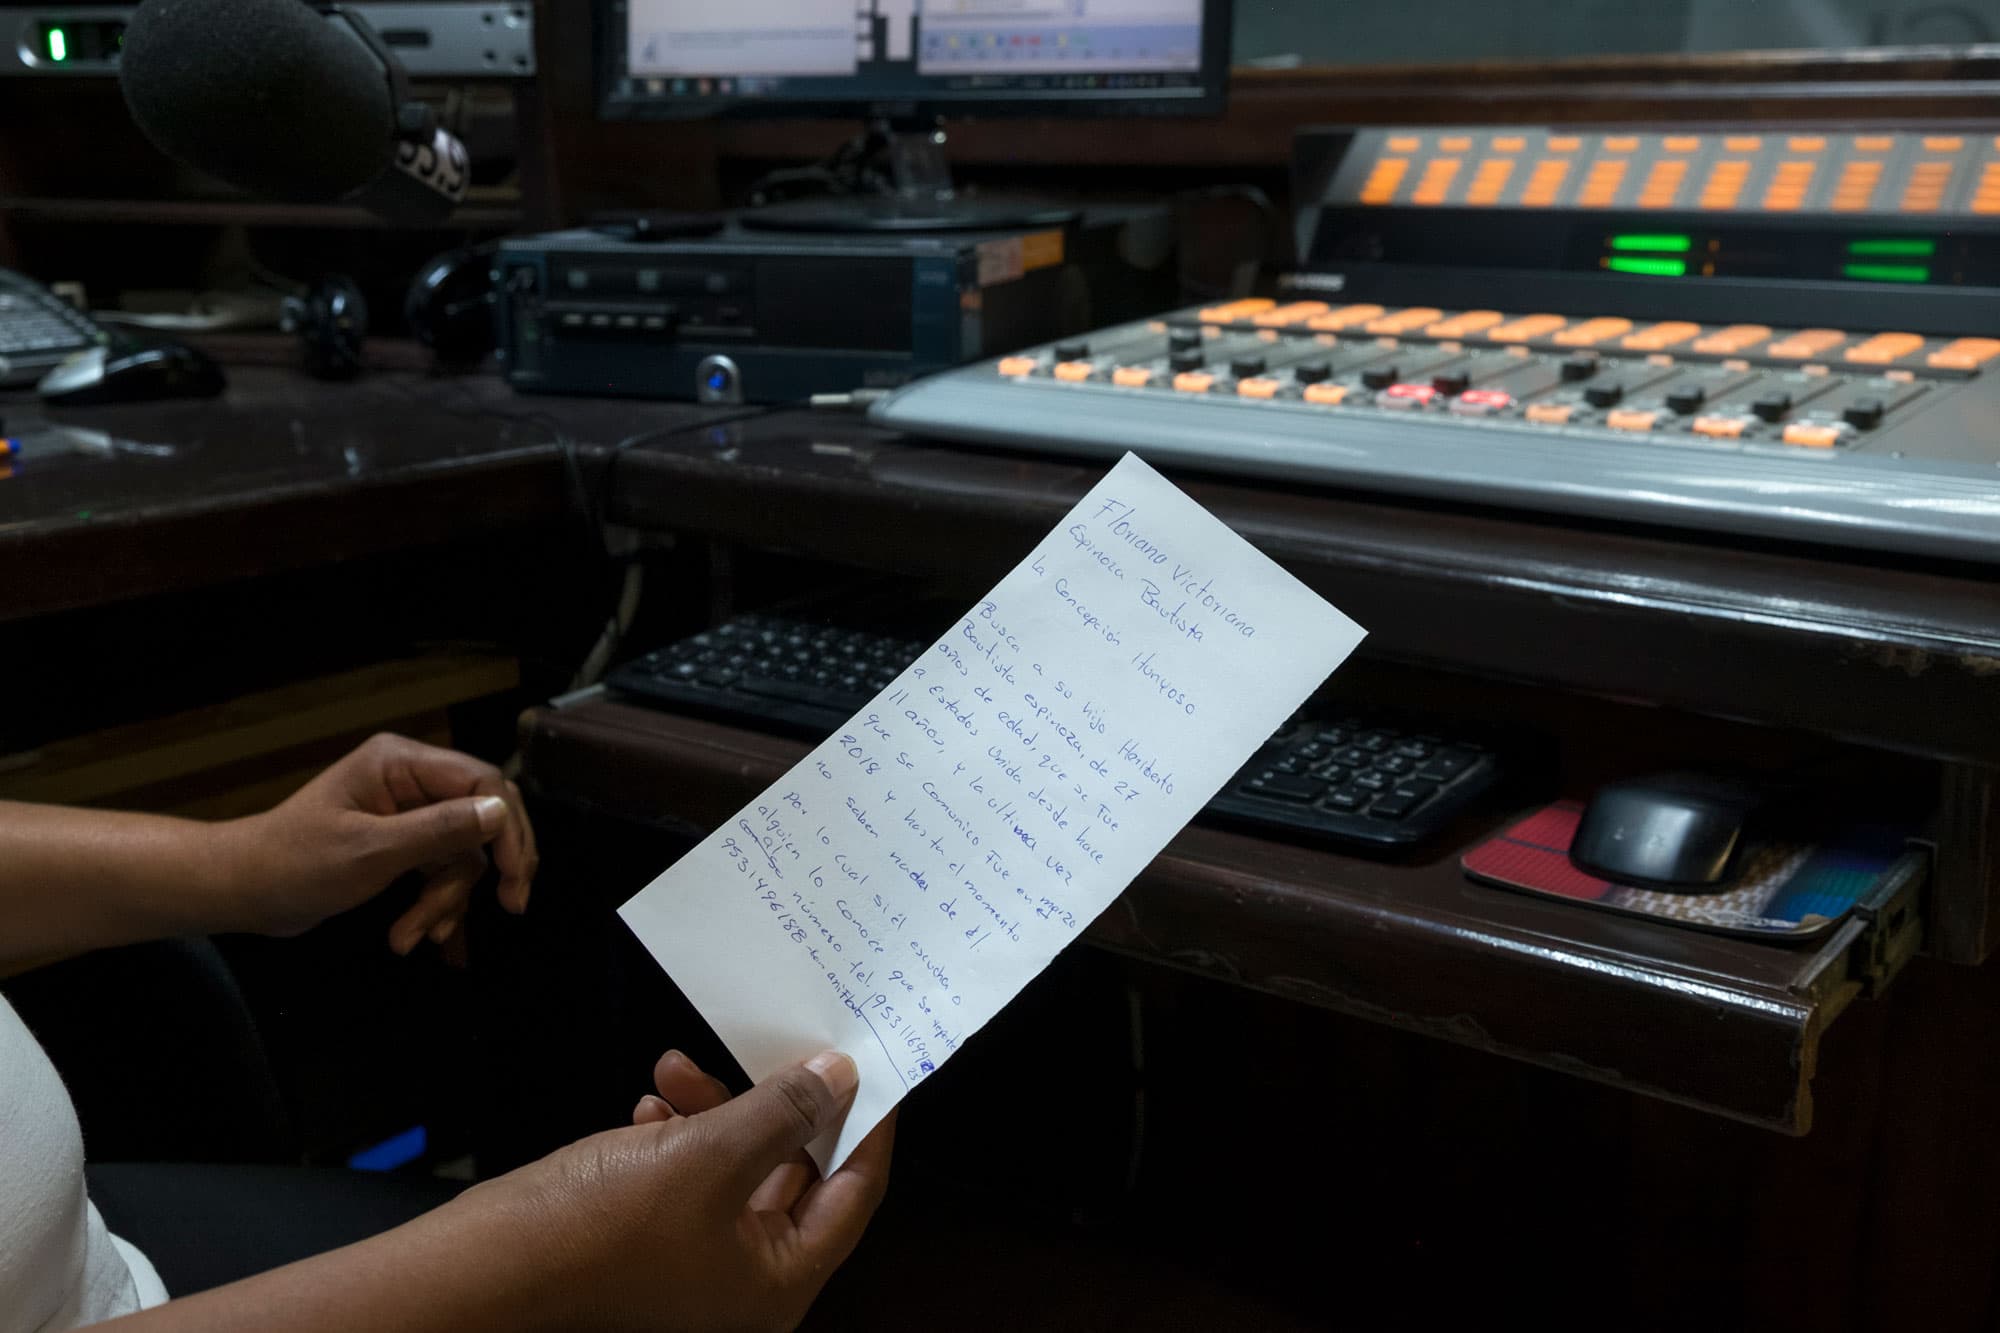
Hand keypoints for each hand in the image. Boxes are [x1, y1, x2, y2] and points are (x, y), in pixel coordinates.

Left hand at [218, 732, 537, 952]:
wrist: (243, 893)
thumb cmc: (295, 864)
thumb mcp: (370, 851)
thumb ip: (439, 830)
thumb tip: (500, 813)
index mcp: (401, 763)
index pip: (481, 783)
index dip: (507, 827)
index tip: (515, 877)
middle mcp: (411, 780)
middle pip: (482, 816)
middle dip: (493, 866)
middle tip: (513, 904)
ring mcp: (408, 813)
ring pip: (462, 854)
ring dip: (445, 899)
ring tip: (413, 935)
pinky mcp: (402, 844)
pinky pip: (440, 870)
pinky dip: (433, 904)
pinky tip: (412, 935)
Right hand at [456, 1050, 894, 1332]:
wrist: (484, 1270)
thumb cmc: (602, 1226)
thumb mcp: (708, 1155)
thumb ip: (782, 1113)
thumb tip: (842, 1076)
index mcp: (780, 1280)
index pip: (854, 1192)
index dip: (867, 1123)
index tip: (867, 1063)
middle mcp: (748, 1282)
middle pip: (797, 1176)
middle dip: (776, 1107)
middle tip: (769, 1049)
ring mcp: (699, 1266)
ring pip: (738, 1169)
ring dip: (716, 1111)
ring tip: (675, 1072)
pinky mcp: (654, 1245)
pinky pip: (691, 1179)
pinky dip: (679, 1137)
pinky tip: (649, 1108)